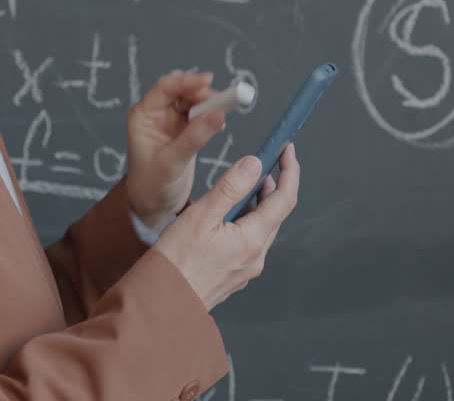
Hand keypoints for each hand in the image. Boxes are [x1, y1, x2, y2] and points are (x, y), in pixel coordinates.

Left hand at [124, 70, 228, 231]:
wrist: (153, 203)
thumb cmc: (151, 184)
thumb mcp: (172, 162)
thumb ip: (194, 138)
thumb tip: (218, 115)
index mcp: (142, 116)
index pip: (165, 87)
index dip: (187, 80)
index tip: (209, 80)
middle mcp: (154, 113)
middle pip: (181, 90)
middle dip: (201, 92)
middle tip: (222, 101)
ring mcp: (169, 120)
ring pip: (192, 99)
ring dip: (208, 103)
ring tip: (222, 113)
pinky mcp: (183, 129)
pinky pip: (200, 113)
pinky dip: (211, 114)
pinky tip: (218, 122)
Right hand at [153, 144, 299, 311]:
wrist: (163, 302)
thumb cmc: (176, 261)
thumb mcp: (201, 215)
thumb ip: (230, 188)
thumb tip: (254, 164)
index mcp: (253, 240)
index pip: (284, 199)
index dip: (289, 171)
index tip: (287, 150)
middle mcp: (255, 257)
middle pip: (274, 214)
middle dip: (270, 186)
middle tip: (257, 165)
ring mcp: (246, 269)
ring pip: (260, 229)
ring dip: (255, 205)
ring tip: (235, 189)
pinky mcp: (234, 276)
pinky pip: (247, 244)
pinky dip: (243, 223)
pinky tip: (223, 219)